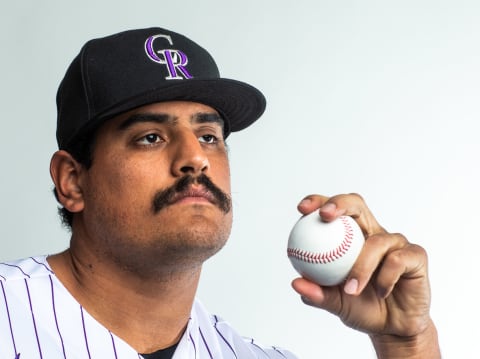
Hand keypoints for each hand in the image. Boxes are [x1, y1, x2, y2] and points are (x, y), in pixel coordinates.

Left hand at [291, 194, 439, 357]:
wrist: (393, 328)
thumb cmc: (362, 307)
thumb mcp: (335, 302)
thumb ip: (318, 293)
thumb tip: (296, 283)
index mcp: (350, 237)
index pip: (334, 211)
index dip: (318, 202)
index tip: (302, 210)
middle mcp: (372, 233)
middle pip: (357, 205)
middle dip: (340, 203)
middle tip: (325, 215)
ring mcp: (395, 243)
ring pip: (377, 241)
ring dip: (361, 266)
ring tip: (350, 289)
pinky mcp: (415, 256)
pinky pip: (397, 260)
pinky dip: (385, 278)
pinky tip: (381, 292)